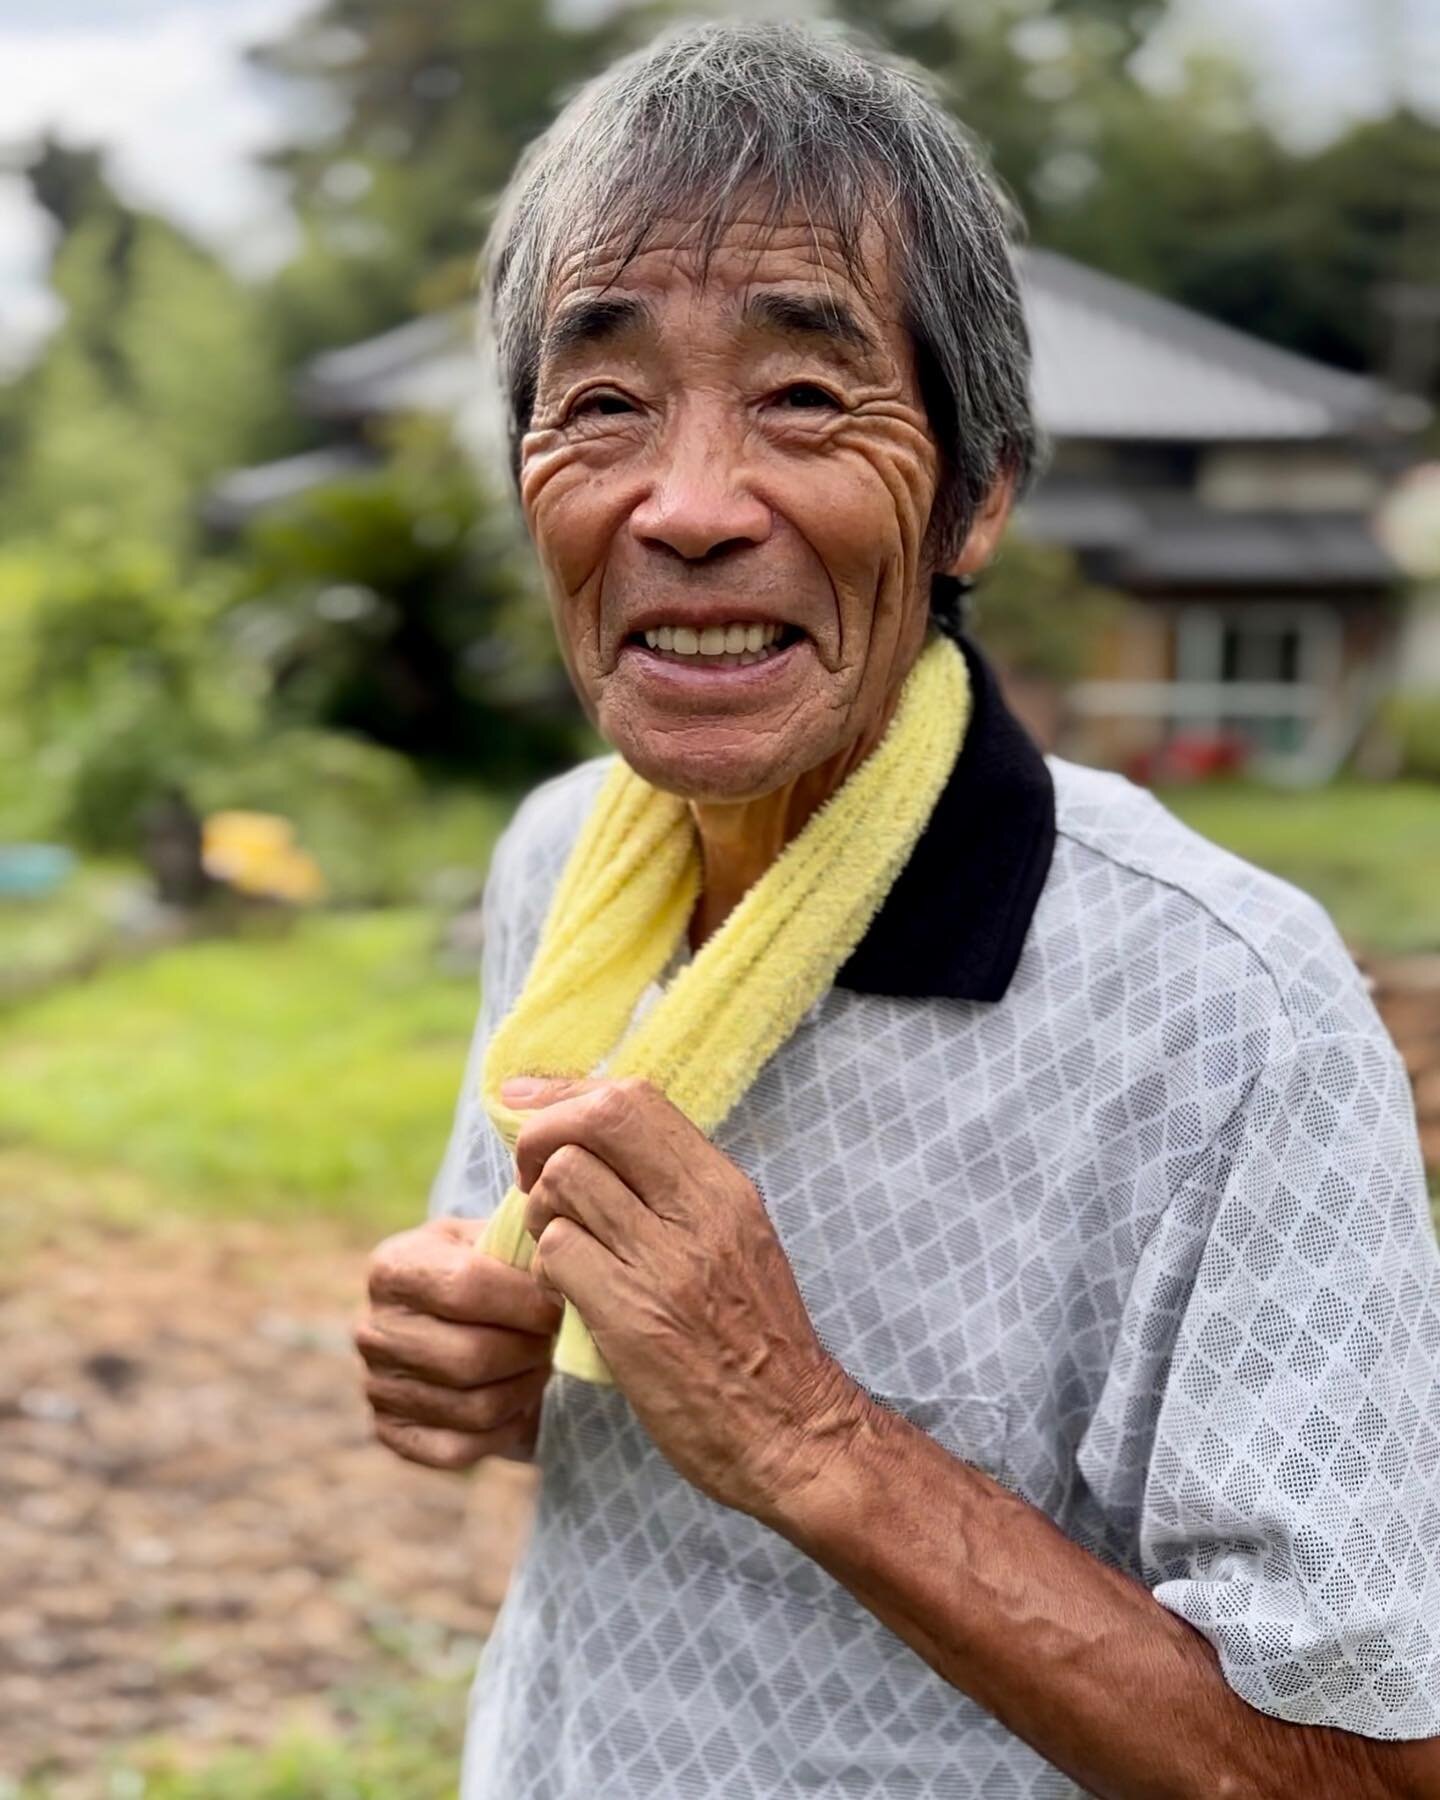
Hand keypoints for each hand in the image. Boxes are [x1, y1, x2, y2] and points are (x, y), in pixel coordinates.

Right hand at [355, 1214, 562, 1471]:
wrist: (461, 1320)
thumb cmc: (494, 1270)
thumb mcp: (497, 1237)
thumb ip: (524, 1233)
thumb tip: (564, 1231)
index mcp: (393, 1266)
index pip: (464, 1287)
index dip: (526, 1300)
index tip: (562, 1300)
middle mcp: (371, 1328)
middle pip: (469, 1357)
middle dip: (530, 1350)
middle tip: (555, 1338)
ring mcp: (375, 1385)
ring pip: (472, 1407)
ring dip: (524, 1388)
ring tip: (541, 1363)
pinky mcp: (390, 1433)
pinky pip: (457, 1450)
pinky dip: (502, 1430)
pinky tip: (518, 1401)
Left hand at [505, 1074, 862, 1521]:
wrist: (793, 1433)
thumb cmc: (754, 1340)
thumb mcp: (736, 1241)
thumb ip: (677, 1190)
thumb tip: (597, 1136)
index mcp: (724, 1188)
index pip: (634, 1098)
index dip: (565, 1093)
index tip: (523, 1100)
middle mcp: (700, 1213)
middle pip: (595, 1121)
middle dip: (541, 1139)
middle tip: (534, 1180)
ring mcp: (666, 1263)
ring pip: (563, 1183)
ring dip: (540, 1212)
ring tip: (560, 1247)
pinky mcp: (632, 1317)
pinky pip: (556, 1251)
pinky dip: (546, 1268)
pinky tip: (566, 1294)